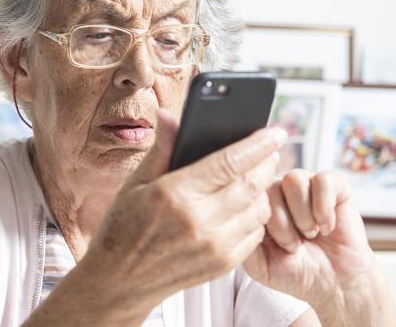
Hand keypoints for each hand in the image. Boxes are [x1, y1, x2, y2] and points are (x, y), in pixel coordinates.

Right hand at [76, 109, 284, 322]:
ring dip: (263, 190)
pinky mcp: (222, 265)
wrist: (120, 281)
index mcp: (176, 194)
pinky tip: (245, 207)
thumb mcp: (135, 183)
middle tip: (269, 151)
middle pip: (253, 184)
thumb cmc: (124, 227)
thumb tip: (168, 114)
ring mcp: (214, 246)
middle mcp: (199, 221)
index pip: (230, 162)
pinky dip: (256, 217)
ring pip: (260, 209)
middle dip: (267, 163)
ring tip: (257, 177)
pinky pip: (256, 234)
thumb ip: (161, 148)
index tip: (275, 132)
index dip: (258, 144)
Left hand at [242, 169, 395, 326]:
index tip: (274, 247)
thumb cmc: (295, 271)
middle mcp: (280, 189)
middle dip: (283, 226)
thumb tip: (239, 215)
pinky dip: (324, 209)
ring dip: (303, 215)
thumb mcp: (259, 264)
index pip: (249, 196)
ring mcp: (306, 183)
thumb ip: (243, 239)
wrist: (333, 283)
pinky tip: (327, 228)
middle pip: (271, 189)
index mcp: (259, 204)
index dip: (263, 224)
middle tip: (295, 245)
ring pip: (294, 180)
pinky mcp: (334, 184)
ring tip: (310, 234)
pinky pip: (323, 181)